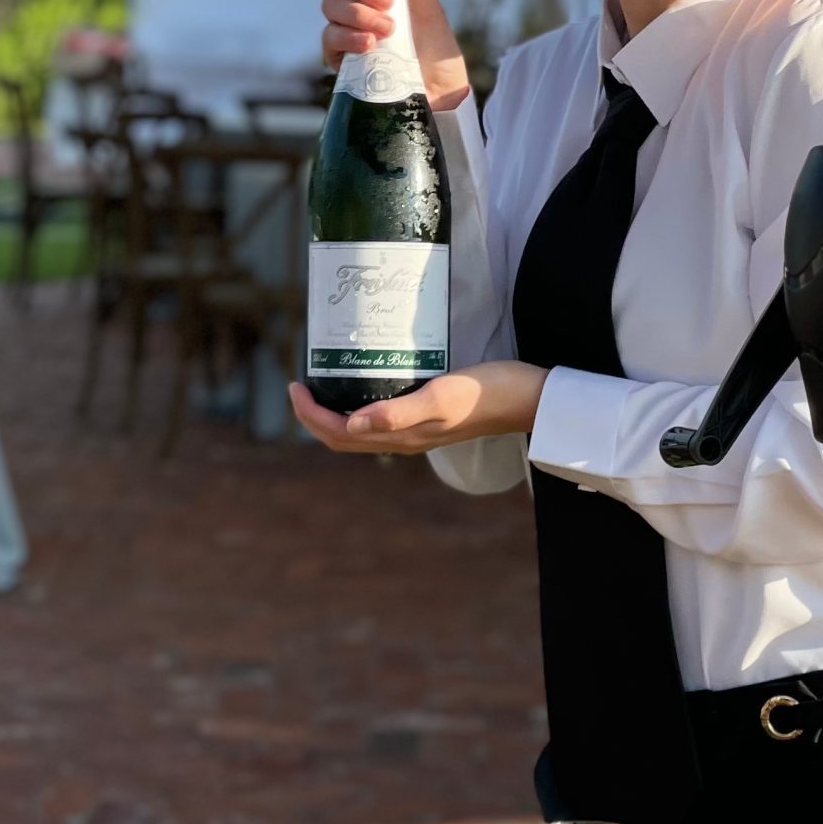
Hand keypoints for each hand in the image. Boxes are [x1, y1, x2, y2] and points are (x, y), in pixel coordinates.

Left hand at [289, 362, 547, 453]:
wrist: (527, 398)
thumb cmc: (486, 392)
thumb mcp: (441, 396)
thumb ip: (398, 412)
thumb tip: (352, 424)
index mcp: (401, 436)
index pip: (339, 433)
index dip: (309, 415)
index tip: (295, 384)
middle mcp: (403, 439)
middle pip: (343, 438)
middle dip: (313, 417)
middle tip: (299, 384)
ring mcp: (416, 431)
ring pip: (359, 432)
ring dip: (333, 414)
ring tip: (322, 384)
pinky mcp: (428, 418)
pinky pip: (380, 421)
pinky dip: (358, 408)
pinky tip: (363, 383)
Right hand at [320, 0, 469, 111]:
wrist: (439, 91)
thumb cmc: (435, 49)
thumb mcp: (432, 11)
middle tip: (387, 1)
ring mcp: (344, 25)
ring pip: (331, 4)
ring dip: (358, 13)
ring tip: (388, 30)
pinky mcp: (339, 55)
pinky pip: (329, 37)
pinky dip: (349, 37)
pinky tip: (370, 44)